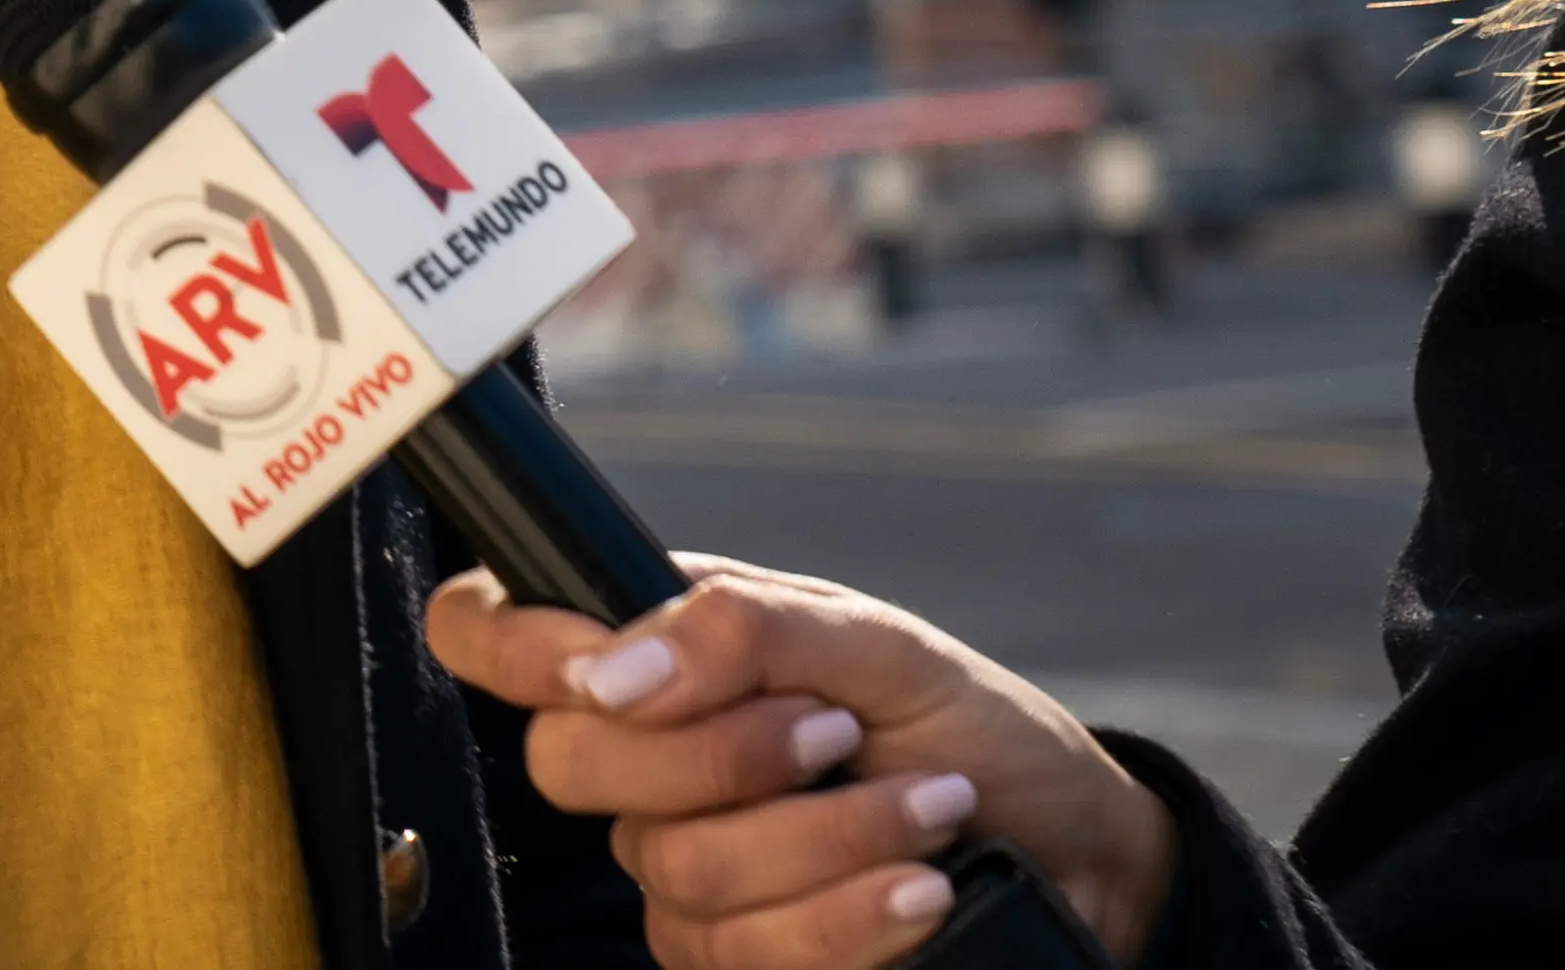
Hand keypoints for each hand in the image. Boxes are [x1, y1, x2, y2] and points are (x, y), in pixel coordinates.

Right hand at [429, 553, 1180, 969]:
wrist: (1074, 853)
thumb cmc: (972, 727)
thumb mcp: (877, 643)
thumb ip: (744, 628)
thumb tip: (614, 670)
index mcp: (661, 648)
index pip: (490, 629)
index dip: (512, 646)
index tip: (610, 670)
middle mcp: (646, 759)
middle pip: (565, 764)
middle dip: (722, 752)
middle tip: (836, 730)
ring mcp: (678, 867)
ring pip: (675, 868)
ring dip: (828, 837)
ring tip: (931, 808)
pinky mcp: (732, 960)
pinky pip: (747, 954)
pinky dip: (852, 913)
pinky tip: (923, 886)